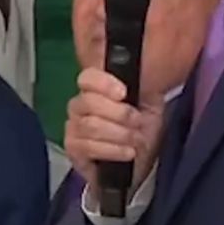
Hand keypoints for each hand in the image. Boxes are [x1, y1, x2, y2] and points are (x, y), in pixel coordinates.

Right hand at [64, 67, 164, 206]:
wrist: (141, 160)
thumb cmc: (144, 128)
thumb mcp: (151, 103)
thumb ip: (142, 83)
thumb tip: (145, 64)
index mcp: (96, 88)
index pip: (87, 78)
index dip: (104, 83)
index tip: (124, 93)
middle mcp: (79, 106)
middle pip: (88, 102)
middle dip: (119, 113)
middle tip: (138, 122)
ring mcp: (73, 128)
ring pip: (89, 125)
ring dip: (119, 134)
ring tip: (136, 140)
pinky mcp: (73, 151)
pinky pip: (88, 147)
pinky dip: (112, 150)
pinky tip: (127, 153)